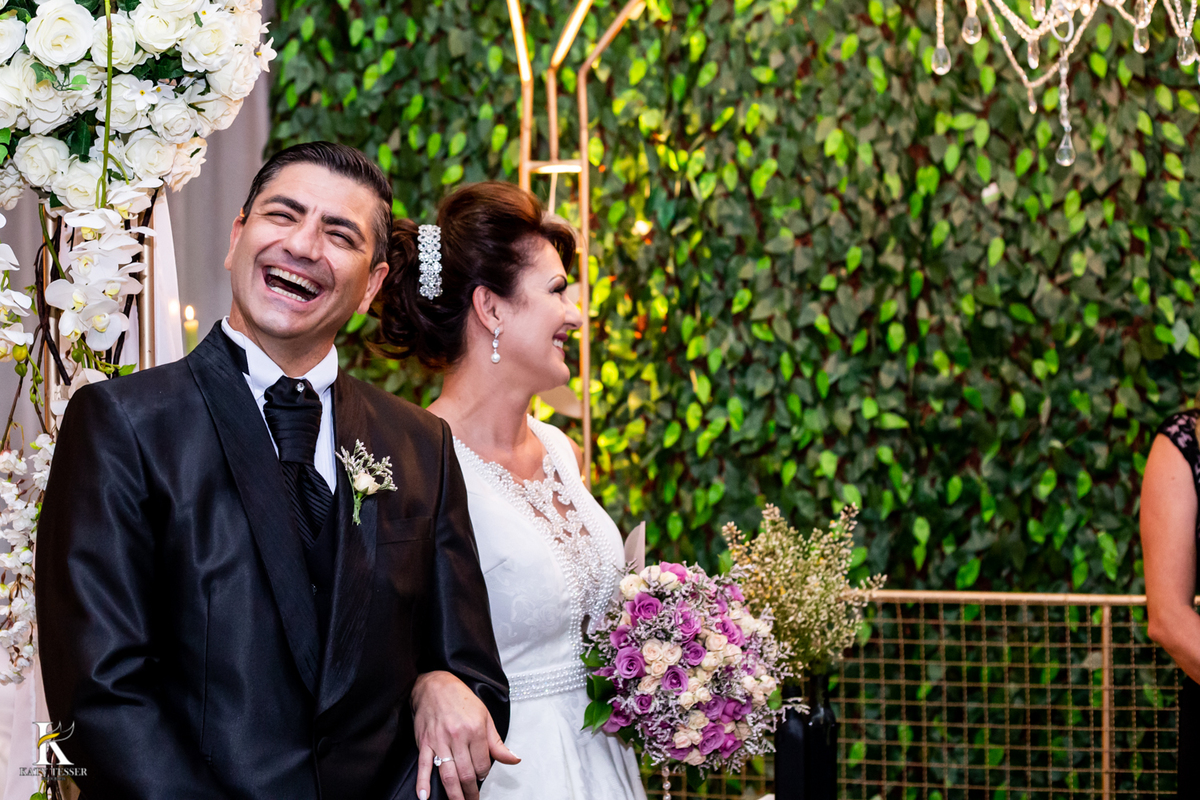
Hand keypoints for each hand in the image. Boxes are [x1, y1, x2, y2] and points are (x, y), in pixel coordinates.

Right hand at [412, 670, 519, 799]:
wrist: (434, 685)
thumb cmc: (461, 699)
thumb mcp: (485, 717)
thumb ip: (497, 742)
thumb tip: (514, 759)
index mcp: (475, 730)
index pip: (482, 763)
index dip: (484, 774)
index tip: (482, 777)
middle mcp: (458, 736)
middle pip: (466, 773)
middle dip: (471, 792)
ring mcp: (439, 741)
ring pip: (448, 774)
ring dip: (454, 794)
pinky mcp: (425, 742)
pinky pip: (424, 766)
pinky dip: (423, 782)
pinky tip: (424, 797)